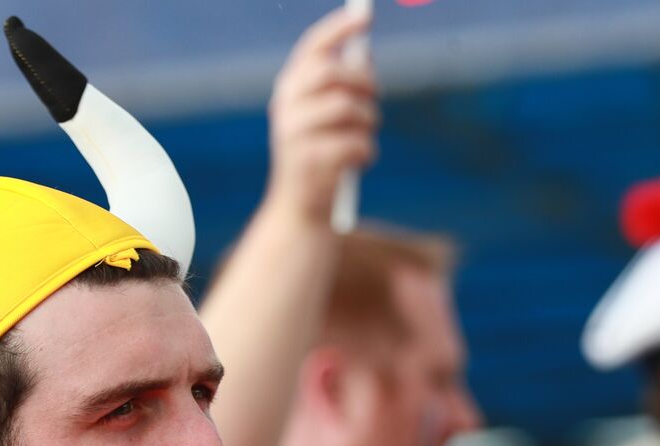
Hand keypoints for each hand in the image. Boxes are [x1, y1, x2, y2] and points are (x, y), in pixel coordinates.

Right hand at [265, 8, 378, 225]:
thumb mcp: (324, 119)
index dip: (338, 29)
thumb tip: (364, 54)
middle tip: (375, 92)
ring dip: (368, 122)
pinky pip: (357, 143)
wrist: (301, 212)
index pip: (311, 49)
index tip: (365, 17)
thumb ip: (339, 87)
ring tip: (364, 137)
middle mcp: (285, 109)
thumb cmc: (319, 158)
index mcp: (288, 91)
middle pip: (331, 73)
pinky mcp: (310, 162)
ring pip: (349, 108)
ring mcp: (293, 135)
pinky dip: (367, 152)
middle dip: (362, 80)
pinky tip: (358, 163)